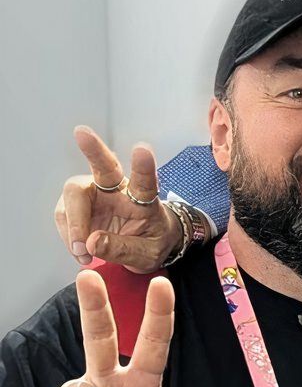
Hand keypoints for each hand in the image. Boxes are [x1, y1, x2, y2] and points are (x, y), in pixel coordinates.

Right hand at [54, 126, 179, 272]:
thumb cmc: (151, 242)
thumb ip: (124, 249)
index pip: (146, 180)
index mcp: (144, 199)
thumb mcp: (147, 254)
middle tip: (81, 133)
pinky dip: (68, 235)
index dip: (143, 165)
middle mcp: (118, 190)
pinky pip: (64, 215)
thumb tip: (91, 242)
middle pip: (104, 166)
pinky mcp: (78, 206)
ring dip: (74, 224)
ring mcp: (95, 195)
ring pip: (75, 194)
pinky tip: (80, 250)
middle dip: (92, 149)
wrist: (143, 245)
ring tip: (84, 253)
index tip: (142, 148)